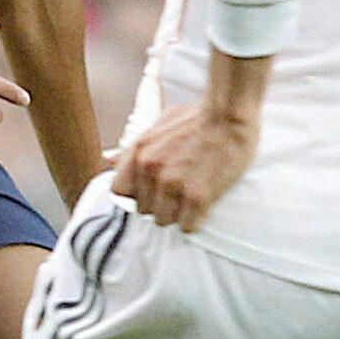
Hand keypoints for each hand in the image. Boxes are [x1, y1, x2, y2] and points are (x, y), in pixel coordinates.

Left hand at [110, 101, 258, 230]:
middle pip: (143, 209)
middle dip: (159, 203)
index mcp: (139, 152)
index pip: (119, 191)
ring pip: (164, 220)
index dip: (136, 192)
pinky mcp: (197, 196)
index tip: (150, 191)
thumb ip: (135, 148)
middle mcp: (150, 169)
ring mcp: (173, 184)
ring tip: (191, 199)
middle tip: (178, 193)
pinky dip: (195, 221)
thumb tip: (110, 160)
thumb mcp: (157, 125)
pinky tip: (203, 208)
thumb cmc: (197, 116)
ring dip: (177, 213)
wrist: (229, 113)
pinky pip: (187, 225)